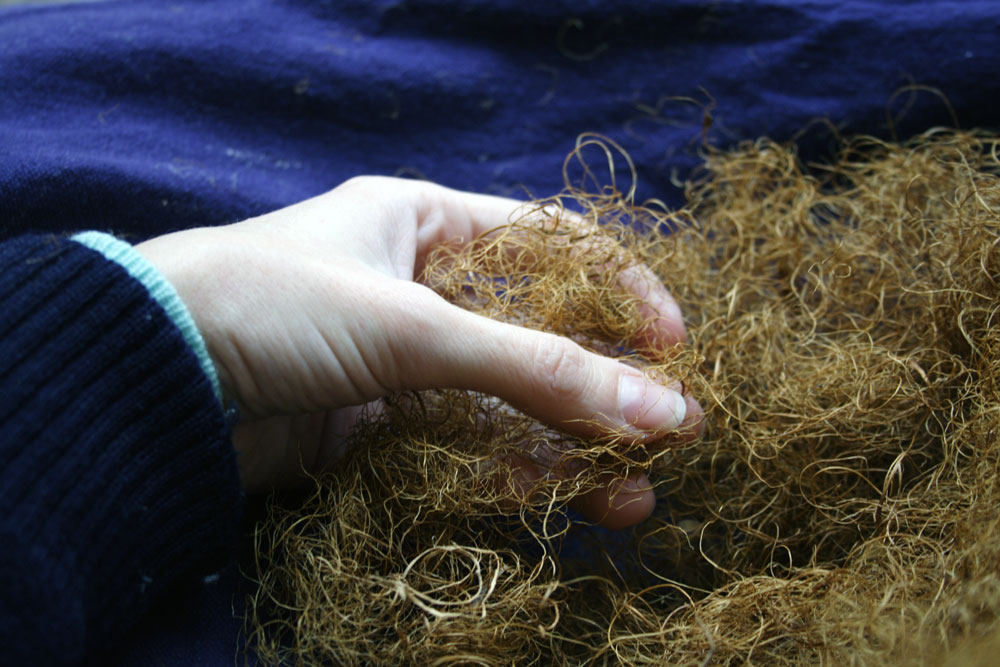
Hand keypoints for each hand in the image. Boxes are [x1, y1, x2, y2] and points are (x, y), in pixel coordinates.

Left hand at [136, 176, 701, 527]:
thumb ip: (538, 370)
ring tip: (633, 493)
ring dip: (569, 445)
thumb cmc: (276, 306)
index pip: (551, 246)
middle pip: (537, 334)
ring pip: (507, 402)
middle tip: (668, 434)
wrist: (150, 383)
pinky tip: (569, 501)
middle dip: (602, 386)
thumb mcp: (415, 327)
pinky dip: (515, 473)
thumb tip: (661, 408)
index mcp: (427, 224)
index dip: (619, 292)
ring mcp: (401, 362)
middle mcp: (420, 288)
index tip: (674, 347)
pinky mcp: (378, 427)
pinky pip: (465, 446)